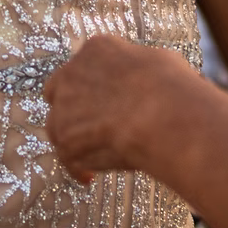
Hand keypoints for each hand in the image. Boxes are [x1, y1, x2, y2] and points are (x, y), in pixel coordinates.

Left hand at [45, 35, 195, 182]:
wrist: (160, 113)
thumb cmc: (170, 86)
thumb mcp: (158, 62)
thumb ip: (138, 70)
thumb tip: (146, 81)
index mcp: (96, 49)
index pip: (84, 65)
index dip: (93, 86)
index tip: (106, 101)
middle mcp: (73, 73)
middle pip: (57, 91)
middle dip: (70, 108)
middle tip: (89, 126)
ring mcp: (64, 106)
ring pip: (57, 125)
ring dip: (72, 139)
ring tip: (92, 156)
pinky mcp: (65, 138)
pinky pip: (67, 157)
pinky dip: (77, 168)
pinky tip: (90, 177)